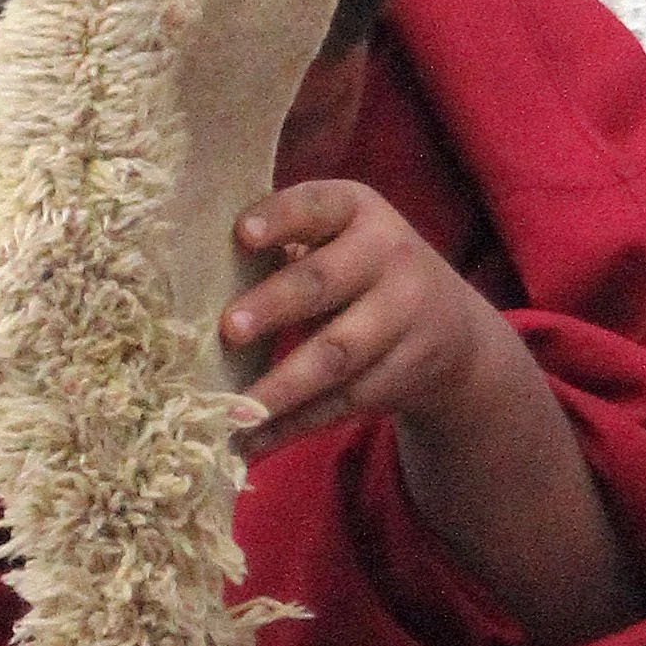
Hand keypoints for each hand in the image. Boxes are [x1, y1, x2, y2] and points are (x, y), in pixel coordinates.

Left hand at [222, 181, 504, 459]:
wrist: (451, 329)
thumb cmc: (361, 273)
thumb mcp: (340, 239)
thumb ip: (286, 242)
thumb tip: (193, 272)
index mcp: (359, 211)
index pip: (319, 205)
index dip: (282, 218)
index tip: (241, 233)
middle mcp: (388, 258)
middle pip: (325, 283)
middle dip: (275, 305)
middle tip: (228, 329)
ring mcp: (402, 318)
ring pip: (336, 355)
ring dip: (282, 385)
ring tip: (232, 408)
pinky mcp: (403, 374)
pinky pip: (342, 403)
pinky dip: (293, 425)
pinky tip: (251, 440)